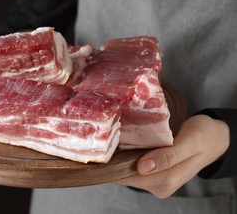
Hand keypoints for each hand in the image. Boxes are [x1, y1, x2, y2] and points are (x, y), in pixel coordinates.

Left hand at [113, 114, 229, 197]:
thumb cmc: (202, 136)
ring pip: (129, 171)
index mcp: (167, 180)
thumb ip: (168, 156)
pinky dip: (130, 155)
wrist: (214, 138)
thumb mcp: (189, 142)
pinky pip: (135, 167)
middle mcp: (160, 186)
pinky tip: (131, 143)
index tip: (107, 144)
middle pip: (125, 175)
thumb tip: (142, 168)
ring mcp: (156, 182)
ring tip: (122, 137)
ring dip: (123, 156)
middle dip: (117, 158)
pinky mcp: (155, 175)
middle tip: (112, 136)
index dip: (115, 162)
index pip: (128, 177)